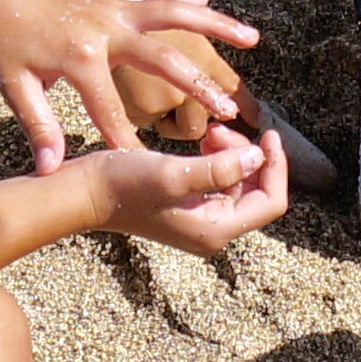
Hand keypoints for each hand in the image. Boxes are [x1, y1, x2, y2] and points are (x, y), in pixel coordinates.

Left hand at [0, 0, 251, 174]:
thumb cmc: (4, 42)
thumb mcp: (15, 87)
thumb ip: (38, 127)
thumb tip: (50, 169)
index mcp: (79, 57)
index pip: (109, 109)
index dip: (129, 142)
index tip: (156, 168)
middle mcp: (106, 28)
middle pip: (162, 59)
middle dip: (197, 86)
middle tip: (229, 111)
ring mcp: (115, 5)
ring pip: (175, 13)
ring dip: (216, 25)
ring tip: (253, 39)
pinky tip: (210, 1)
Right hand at [81, 123, 288, 256]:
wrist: (83, 192)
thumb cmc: (123, 184)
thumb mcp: (174, 174)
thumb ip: (220, 169)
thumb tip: (257, 157)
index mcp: (216, 230)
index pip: (270, 201)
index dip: (276, 166)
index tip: (268, 133)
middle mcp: (212, 231)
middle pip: (256, 191)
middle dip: (248, 156)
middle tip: (219, 130)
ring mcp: (199, 221)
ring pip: (238, 183)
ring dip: (232, 154)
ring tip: (208, 133)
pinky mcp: (186, 208)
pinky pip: (218, 182)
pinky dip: (217, 159)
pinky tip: (202, 142)